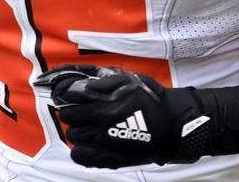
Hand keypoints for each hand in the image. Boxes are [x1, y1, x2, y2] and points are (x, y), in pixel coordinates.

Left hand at [34, 64, 209, 168]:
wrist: (170, 125)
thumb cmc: (150, 100)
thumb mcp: (129, 80)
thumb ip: (105, 81)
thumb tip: (84, 85)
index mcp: (102, 104)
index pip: (69, 99)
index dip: (69, 96)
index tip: (74, 98)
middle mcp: (98, 124)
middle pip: (68, 117)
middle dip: (73, 113)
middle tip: (83, 112)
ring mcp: (102, 142)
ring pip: (73, 136)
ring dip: (78, 130)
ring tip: (90, 127)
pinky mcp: (107, 158)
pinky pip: (80, 156)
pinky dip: (80, 150)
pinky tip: (89, 145)